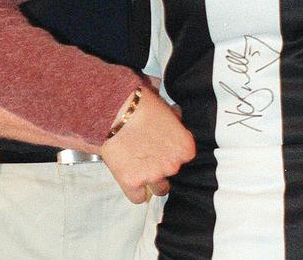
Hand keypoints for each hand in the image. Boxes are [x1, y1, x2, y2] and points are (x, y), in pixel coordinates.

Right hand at [100, 85, 195, 203]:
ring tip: (141, 165)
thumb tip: (176, 121)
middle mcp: (173, 165)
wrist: (116, 111)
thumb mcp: (166, 109)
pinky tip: (131, 177)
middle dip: (163, 163)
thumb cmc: (142, 104)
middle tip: (150, 151)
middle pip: (172, 171)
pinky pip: (139, 197)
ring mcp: (153, 176)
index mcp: (185, 148)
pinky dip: (135, 190)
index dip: (174, 150)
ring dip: (153, 180)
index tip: (165, 144)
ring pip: (160, 188)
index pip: (185, 156)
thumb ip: (175, 122)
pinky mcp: (132, 183)